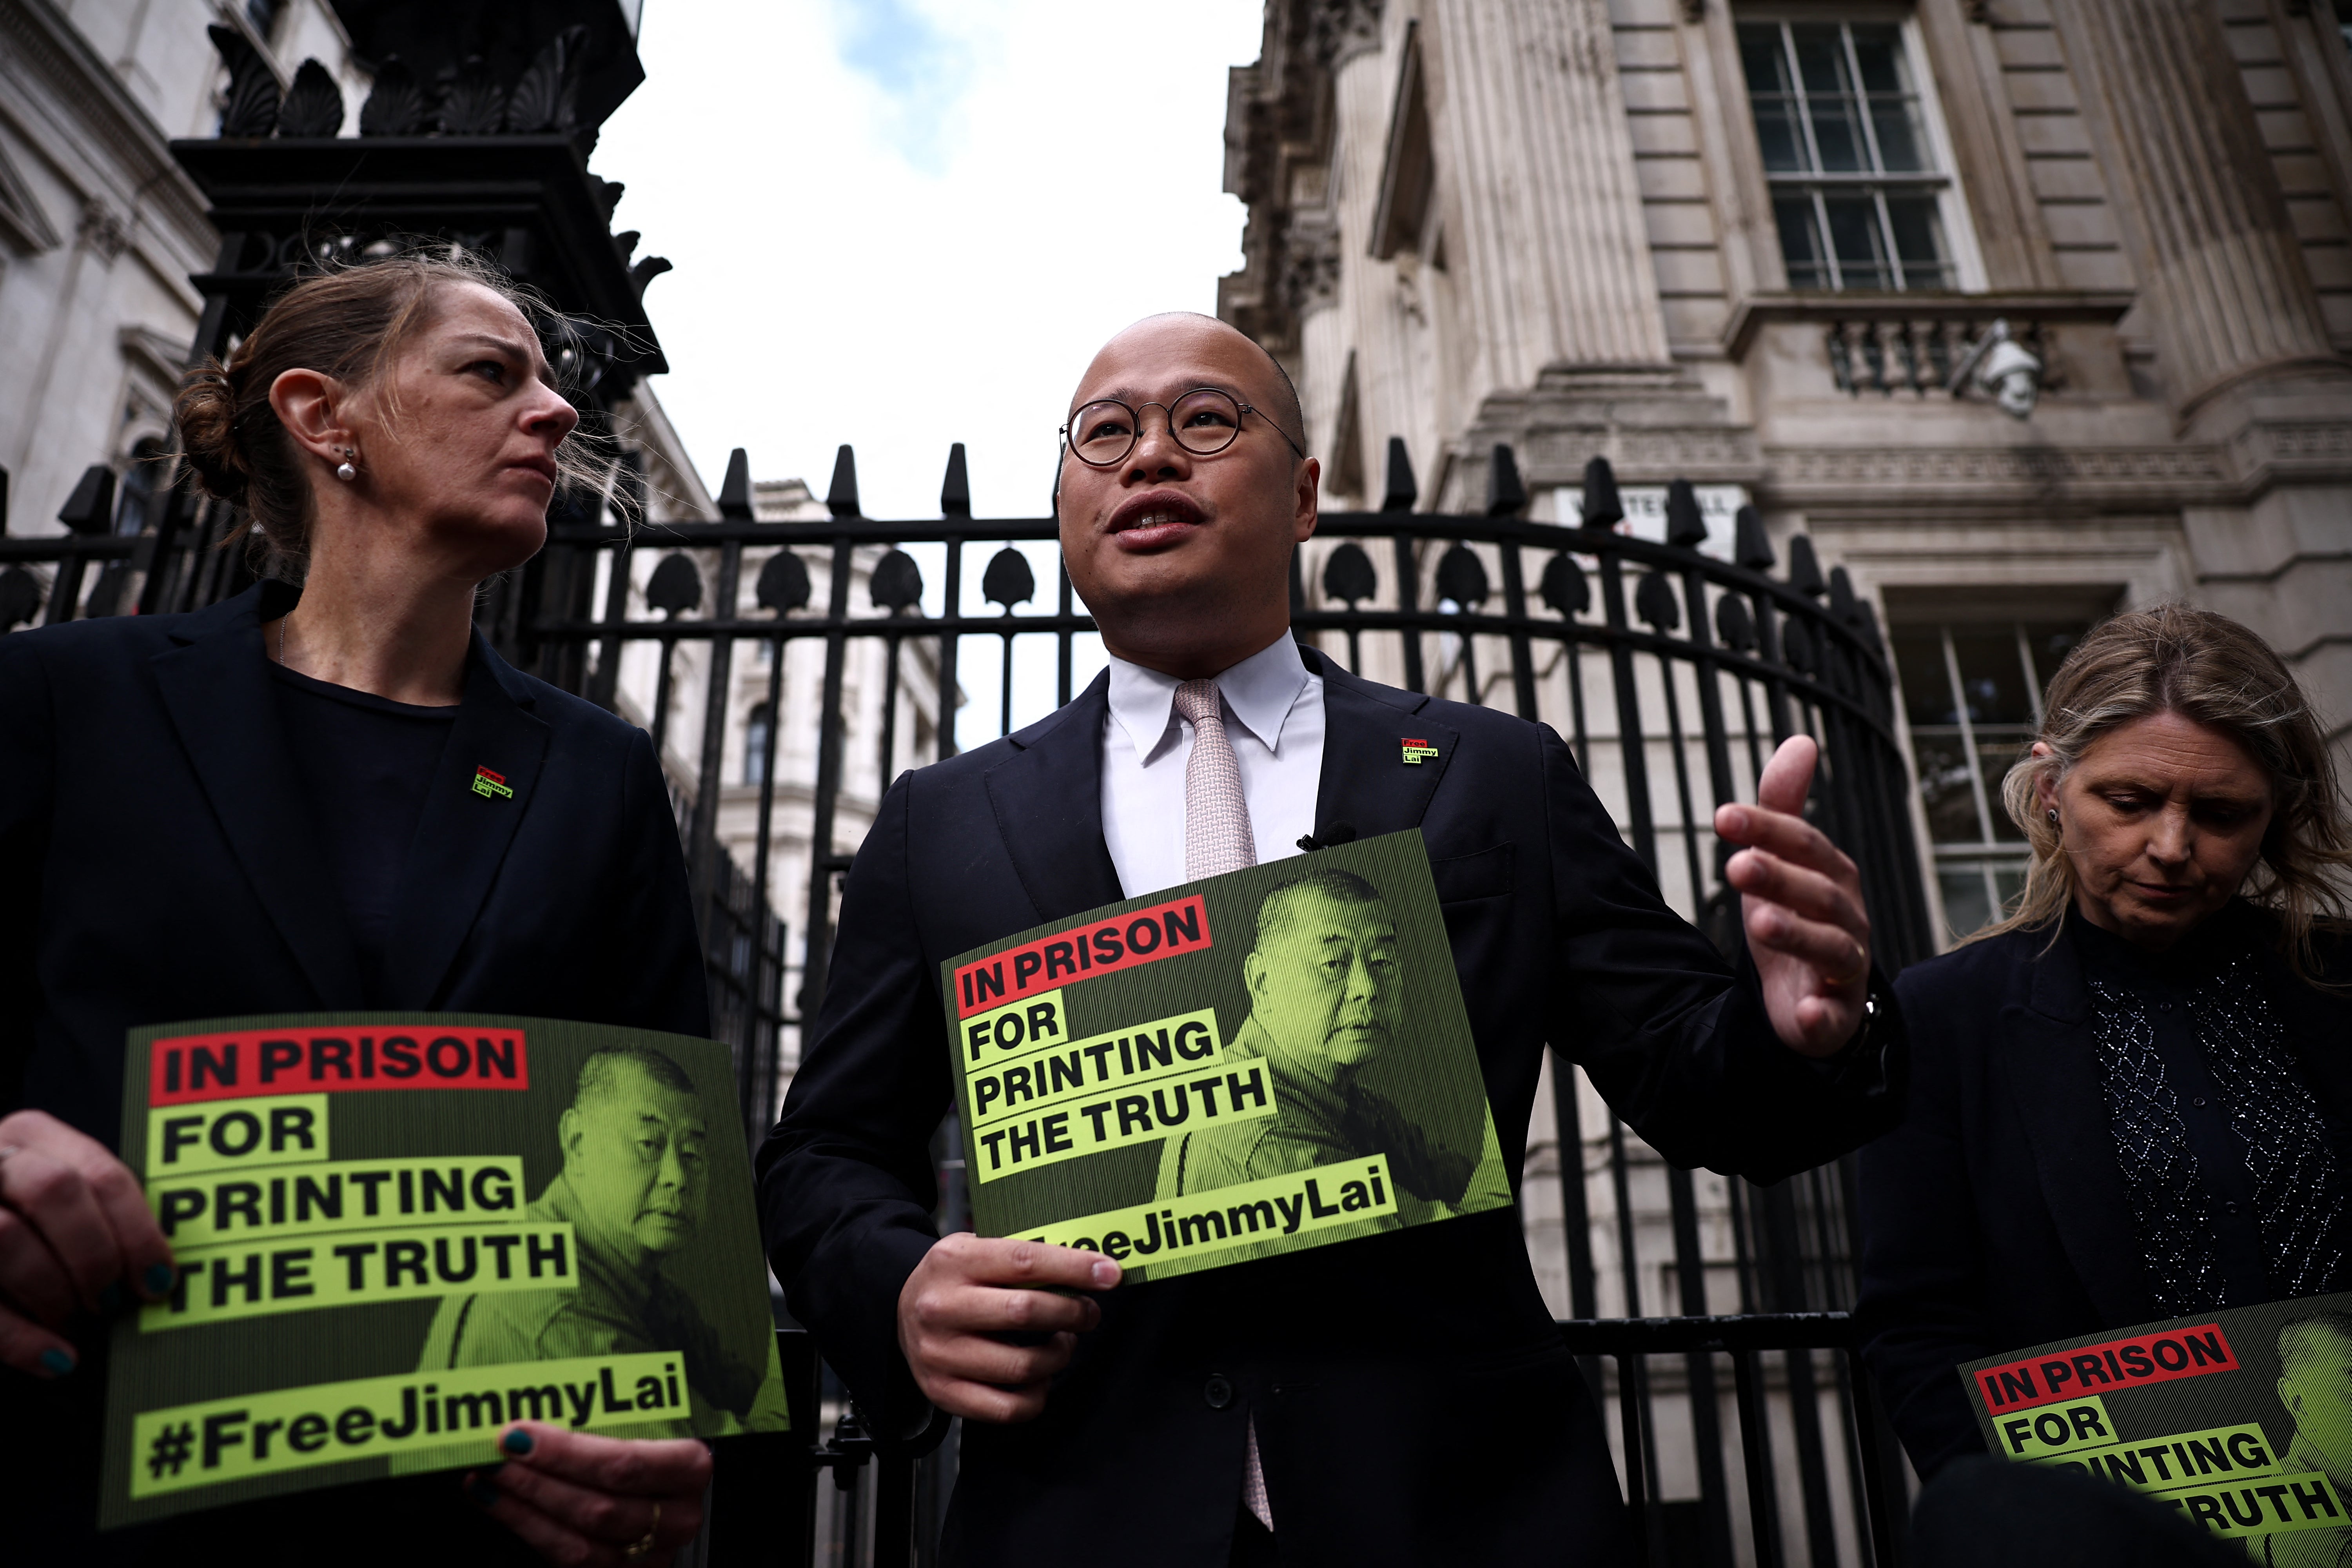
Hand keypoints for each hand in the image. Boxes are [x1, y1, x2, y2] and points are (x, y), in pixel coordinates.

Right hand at [0, 1110, 176, 1376]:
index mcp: (33, 1138)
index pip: (102, 1173)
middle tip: (112, 1301)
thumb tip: (155, 1274)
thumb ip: (96, 1216)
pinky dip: (21, 1338)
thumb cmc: (28, 1221)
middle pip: (55, 1190)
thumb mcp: (57, 1201)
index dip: (138, 1231)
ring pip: (7, 1235)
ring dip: (54, 1291)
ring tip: (77, 1323)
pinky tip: (56, 1359)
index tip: (159, 1279)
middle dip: (94, 1253)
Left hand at [467, 1423, 710, 1566]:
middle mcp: (677, 1516)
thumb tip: (534, 1393)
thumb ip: (604, 1409)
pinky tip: (496, 1501)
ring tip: (486, 1477)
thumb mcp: (643, 1415)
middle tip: (492, 1455)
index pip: (624, 1464)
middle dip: (536, 1480)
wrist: (665, 1481)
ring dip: (523, 1506)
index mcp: (690, 1468)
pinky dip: (524, 1528)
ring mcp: (650, 1553)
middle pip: (598, 1506)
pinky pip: (567, 1559)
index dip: (566, 1453)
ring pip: (578, 1540)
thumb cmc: (649, 1437)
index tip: (517, 1434)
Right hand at [897, 1234, 1119, 1421]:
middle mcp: (942, 1307)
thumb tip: (1090, 1266)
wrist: (898, 1311)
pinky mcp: (943, 1392)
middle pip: (1025, 1312)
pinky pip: (1006, 1408)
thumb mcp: (977, 1249)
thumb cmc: (954, 1278)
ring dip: (1059, 1355)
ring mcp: (940, 1354)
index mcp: (954, 1261)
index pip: (1025, 1262)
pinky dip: (1038, 1395)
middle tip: (1089, 1313)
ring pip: (1021, 1366)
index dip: (1074, 1268)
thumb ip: (1023, 1257)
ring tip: (1064, 1342)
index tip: (1110, 1274)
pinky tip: (1042, 1375)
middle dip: (1072, 1313)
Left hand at [1714, 735, 1872, 1058]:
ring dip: (1798, 935)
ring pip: (1831, 948)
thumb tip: (1800, 740)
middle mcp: (1846, 918)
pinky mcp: (1837, 1015)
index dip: (1767, 827)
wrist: (1814, 993)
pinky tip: (1807, 1013)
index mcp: (1831, 876)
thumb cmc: (1797, 916)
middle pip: (1818, 893)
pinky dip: (1823, 1015)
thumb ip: (1783, 807)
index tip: (1722, 815)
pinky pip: (1835, 1017)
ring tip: (1761, 923)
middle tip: (1736, 865)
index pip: (1804, 844)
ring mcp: (1845, 967)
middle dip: (1779, 877)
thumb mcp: (1780, 861)